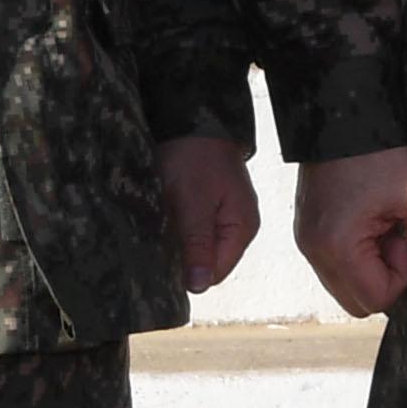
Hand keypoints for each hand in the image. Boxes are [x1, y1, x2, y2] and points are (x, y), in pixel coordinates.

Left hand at [156, 136, 261, 296]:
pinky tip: (168, 216)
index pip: (216, 273)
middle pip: (208, 261)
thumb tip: (198, 288)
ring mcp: (225, 215)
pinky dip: (180, 227)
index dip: (190, 271)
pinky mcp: (211, 205)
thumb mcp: (193, 204)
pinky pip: (195, 230)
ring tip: (165, 224)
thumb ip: (198, 246)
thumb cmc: (194, 159)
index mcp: (242, 228)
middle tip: (164, 236)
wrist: (192, 119)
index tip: (167, 256)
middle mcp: (238, 225)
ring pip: (200, 245)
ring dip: (181, 240)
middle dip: (185, 255)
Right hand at [293, 145, 406, 315]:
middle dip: (384, 278)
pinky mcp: (307, 231)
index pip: (376, 300)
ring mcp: (306, 242)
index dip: (401, 275)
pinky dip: (356, 254)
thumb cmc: (381, 154)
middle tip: (395, 236)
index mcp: (338, 248)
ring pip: (344, 286)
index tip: (403, 237)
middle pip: (357, 302)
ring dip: (369, 267)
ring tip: (381, 226)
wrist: (344, 115)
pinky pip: (335, 264)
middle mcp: (314, 252)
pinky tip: (368, 221)